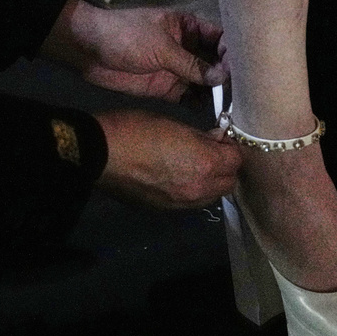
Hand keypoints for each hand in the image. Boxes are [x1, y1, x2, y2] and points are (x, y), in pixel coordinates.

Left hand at [41, 0, 227, 100]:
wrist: (87, 50)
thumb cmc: (126, 36)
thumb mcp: (162, 47)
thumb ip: (192, 64)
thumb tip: (222, 78)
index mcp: (189, 28)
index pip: (220, 39)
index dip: (232, 53)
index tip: (240, 70)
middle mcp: (188, 48)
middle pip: (216, 63)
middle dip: (228, 77)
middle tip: (241, 94)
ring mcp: (178, 70)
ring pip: (206, 82)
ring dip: (217, 93)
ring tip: (232, 107)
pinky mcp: (168, 88)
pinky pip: (191, 97)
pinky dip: (202, 105)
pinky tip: (215, 114)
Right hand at [94, 110, 241, 208]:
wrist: (100, 154)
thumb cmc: (138, 130)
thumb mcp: (176, 125)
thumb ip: (202, 137)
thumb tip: (216, 140)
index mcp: (206, 164)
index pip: (236, 159)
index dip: (230, 147)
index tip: (219, 139)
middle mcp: (200, 189)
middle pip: (229, 182)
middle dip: (225, 168)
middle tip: (211, 153)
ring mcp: (183, 203)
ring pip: (212, 196)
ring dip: (211, 182)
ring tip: (195, 167)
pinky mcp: (166, 210)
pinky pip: (191, 203)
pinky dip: (193, 191)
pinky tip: (179, 178)